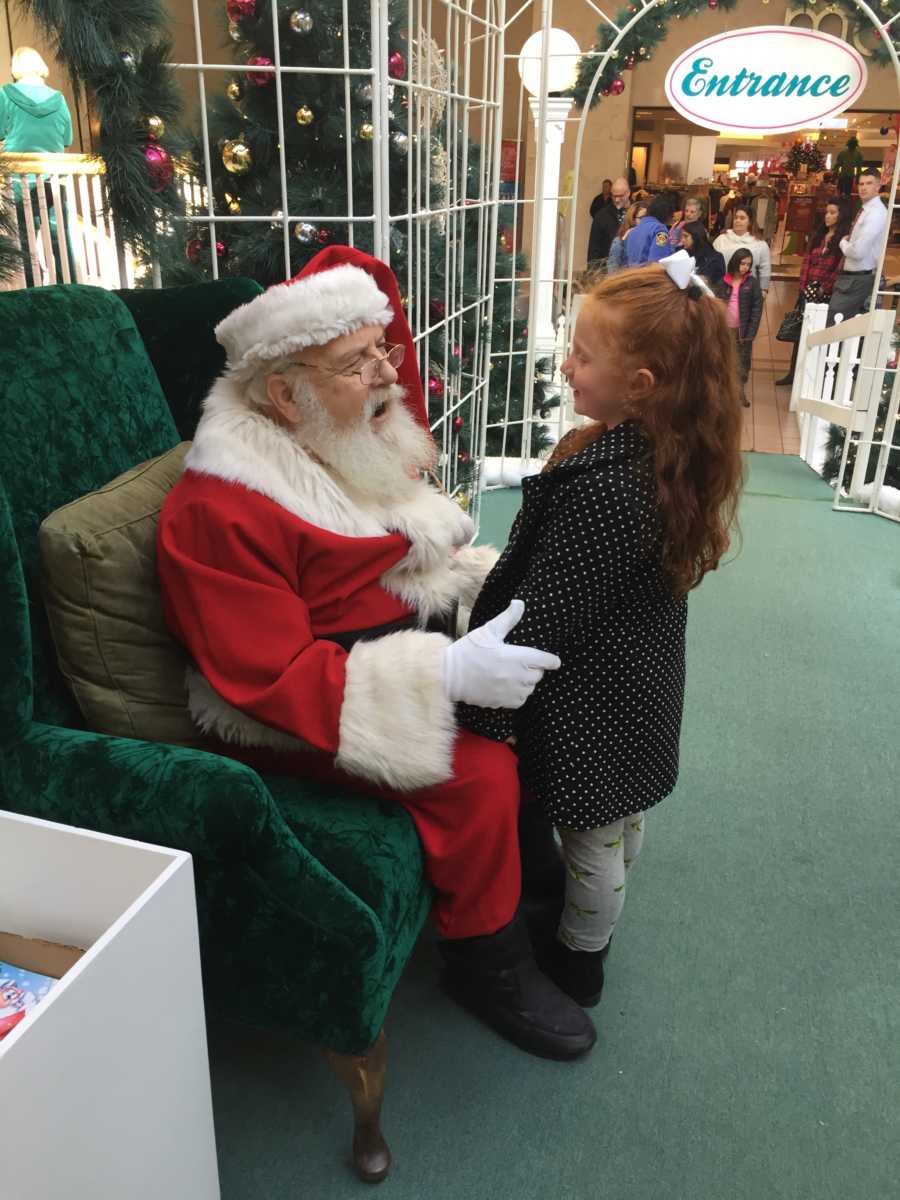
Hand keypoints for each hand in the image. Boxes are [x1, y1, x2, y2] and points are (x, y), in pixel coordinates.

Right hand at [441, 599, 560, 708]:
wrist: (449, 674)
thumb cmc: (468, 651)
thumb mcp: (488, 631)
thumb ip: (507, 619)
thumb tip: (519, 603)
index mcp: (516, 657)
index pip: (546, 661)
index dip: (551, 660)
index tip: (553, 660)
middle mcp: (517, 676)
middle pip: (539, 675)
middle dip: (534, 669)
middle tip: (520, 663)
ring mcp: (510, 691)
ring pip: (530, 689)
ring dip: (526, 683)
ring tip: (512, 674)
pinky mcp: (502, 703)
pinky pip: (520, 700)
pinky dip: (517, 694)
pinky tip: (506, 685)